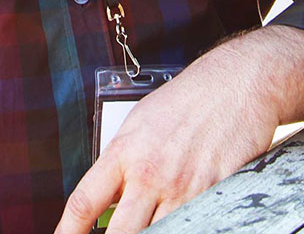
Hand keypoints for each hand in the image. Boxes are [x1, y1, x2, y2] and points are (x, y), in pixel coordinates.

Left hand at [53, 33, 280, 233]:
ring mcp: (184, 188)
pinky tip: (183, 219)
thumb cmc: (187, 99)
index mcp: (126, 152)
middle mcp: (152, 174)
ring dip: (154, 233)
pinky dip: (189, 226)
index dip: (68, 232)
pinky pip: (196, 225)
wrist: (235, 83)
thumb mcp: (140, 122)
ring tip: (151, 224)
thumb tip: (107, 198)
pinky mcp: (216, 194)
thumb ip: (122, 162)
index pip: (84, 202)